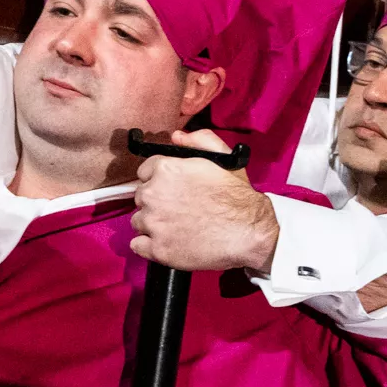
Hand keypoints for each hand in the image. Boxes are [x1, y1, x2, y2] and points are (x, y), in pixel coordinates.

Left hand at [129, 131, 277, 272]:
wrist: (248, 231)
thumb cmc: (236, 197)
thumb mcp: (223, 158)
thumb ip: (198, 140)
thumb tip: (177, 137)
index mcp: (165, 170)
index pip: (144, 172)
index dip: (158, 181)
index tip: (170, 190)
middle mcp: (153, 195)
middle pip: (140, 197)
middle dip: (156, 202)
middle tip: (177, 210)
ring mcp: (153, 223)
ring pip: (139, 221)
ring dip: (152, 224)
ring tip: (177, 227)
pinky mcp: (157, 249)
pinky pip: (138, 245)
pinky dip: (149, 246)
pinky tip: (167, 242)